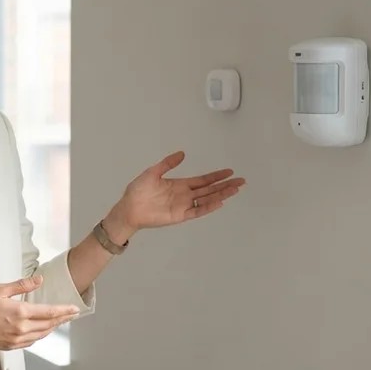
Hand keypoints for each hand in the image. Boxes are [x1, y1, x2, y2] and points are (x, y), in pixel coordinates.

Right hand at [0, 276, 80, 350]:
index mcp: (20, 313)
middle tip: (72, 314)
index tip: (75, 309)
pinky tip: (42, 331)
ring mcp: (16, 339)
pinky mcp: (11, 346)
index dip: (64, 311)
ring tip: (59, 321)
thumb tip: (39, 280)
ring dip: (53, 328)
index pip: (49, 312)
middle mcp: (21, 328)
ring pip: (42, 334)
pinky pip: (32, 341)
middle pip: (49, 325)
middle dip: (62, 319)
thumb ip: (22, 286)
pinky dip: (41, 335)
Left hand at [105, 151, 244, 237]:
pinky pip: (197, 211)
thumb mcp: (152, 172)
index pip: (203, 180)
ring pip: (207, 199)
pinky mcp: (180, 215)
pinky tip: (219, 202)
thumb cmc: (138, 191)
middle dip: (226, 185)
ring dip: (221, 194)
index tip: (229, 172)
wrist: (129, 208)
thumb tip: (182, 154)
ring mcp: (184, 205)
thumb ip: (168, 164)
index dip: (216, 176)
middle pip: (210, 189)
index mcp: (180, 185)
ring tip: (235, 190)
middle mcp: (185, 195)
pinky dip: (208, 207)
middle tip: (241, 181)